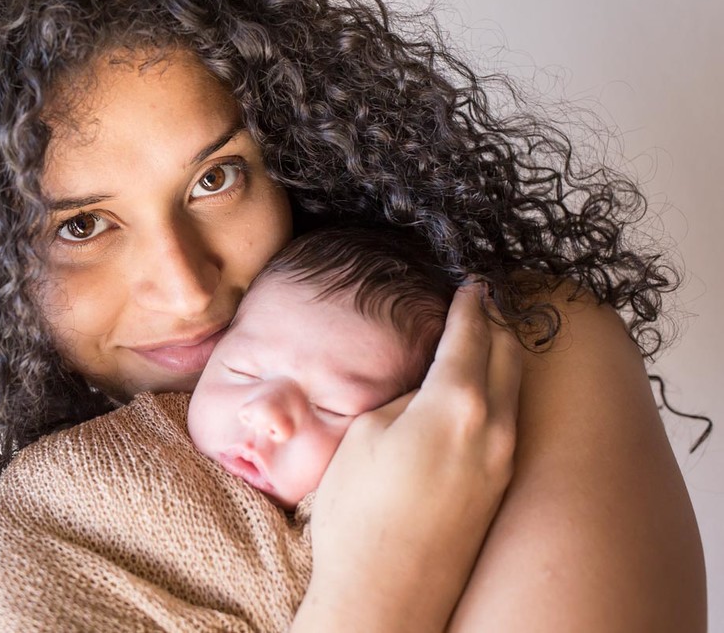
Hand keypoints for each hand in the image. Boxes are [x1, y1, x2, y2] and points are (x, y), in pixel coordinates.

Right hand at [295, 283, 521, 632]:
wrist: (387, 593)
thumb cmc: (361, 514)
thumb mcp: (366, 434)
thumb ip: (404, 399)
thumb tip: (425, 391)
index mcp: (456, 403)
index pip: (472, 334)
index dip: (471, 303)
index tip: (473, 282)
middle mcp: (494, 428)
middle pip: (509, 355)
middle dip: (498, 322)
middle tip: (486, 299)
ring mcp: (503, 461)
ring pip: (515, 389)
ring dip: (504, 357)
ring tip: (488, 338)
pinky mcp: (500, 489)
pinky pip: (510, 421)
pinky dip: (502, 392)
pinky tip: (483, 393)